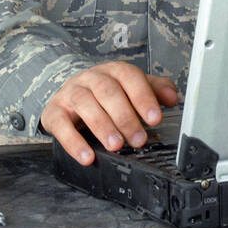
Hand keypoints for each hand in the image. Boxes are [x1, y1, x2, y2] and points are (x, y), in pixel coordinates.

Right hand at [41, 61, 179, 165]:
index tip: (155, 118)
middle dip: (125, 116)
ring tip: (116, 146)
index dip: (143, 97)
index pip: (129, 77)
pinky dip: (73, 142)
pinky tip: (87, 156)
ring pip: (85, 103)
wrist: (68, 96)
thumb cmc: (105, 96)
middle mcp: (90, 78)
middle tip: (138, 139)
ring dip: (102, 125)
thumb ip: (154, 90)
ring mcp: (70, 93)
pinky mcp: (54, 111)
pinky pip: (60, 124)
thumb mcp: (130, 90)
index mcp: (113, 71)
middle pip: (107, 91)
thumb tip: (173, 97)